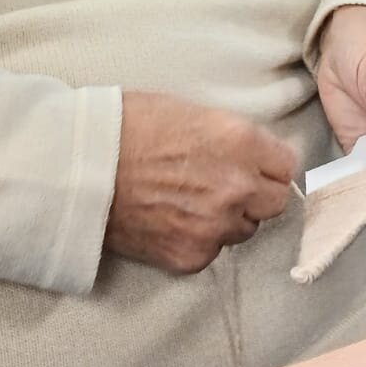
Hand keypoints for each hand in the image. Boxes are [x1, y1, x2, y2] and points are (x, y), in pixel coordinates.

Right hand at [106, 93, 298, 274]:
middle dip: (255, 194)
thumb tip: (250, 153)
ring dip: (227, 218)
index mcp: (239, 141)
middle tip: (224, 185)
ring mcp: (214, 226)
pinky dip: (198, 239)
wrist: (78, 167)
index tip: (253, 165)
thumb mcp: (189, 110)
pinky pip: (211, 251)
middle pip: (275, 202)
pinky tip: (170, 220)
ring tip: (190, 202)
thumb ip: (229, 135)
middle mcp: (236, 187)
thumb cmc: (126, 127)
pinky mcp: (190, 256)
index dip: (267, 164)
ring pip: (244, 230)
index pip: (287, 165)